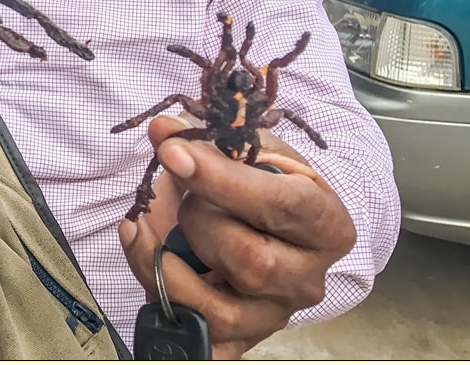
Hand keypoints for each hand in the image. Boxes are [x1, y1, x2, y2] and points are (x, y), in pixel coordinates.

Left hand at [119, 116, 356, 358]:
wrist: (271, 227)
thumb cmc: (266, 183)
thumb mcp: (255, 152)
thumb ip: (212, 139)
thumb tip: (163, 130)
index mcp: (327, 225)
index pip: (278, 205)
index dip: (220, 178)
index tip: (172, 152)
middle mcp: (308, 279)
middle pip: (250, 262)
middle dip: (198, 220)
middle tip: (185, 196)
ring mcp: (274, 315)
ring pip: (217, 308)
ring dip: (165, 260)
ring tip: (148, 223)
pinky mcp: (239, 340)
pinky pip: (193, 334)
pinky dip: (155, 290)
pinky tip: (143, 251)